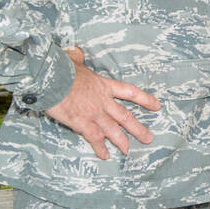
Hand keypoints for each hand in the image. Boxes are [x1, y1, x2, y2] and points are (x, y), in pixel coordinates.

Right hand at [44, 47, 158, 159]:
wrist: (52, 78)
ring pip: (114, 130)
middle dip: (138, 129)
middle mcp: (103, 101)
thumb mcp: (74, 61)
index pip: (130, 92)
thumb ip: (79, 58)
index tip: (157, 106)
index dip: (145, 99)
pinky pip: (95, 138)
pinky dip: (100, 148)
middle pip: (125, 116)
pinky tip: (105, 156)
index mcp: (104, 85)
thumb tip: (76, 52)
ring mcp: (94, 113)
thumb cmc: (62, 68)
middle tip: (148, 138)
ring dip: (122, 142)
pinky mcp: (82, 123)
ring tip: (128, 151)